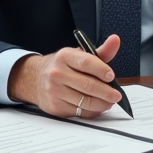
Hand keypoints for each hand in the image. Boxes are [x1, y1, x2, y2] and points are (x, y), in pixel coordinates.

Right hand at [7, 35, 123, 116]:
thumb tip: (115, 40)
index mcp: (64, 57)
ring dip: (102, 104)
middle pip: (87, 85)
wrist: (35, 79)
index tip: (111, 76)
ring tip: (109, 101)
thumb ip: (100, 52)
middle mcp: (57, 73)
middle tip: (116, 95)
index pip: (86, 62)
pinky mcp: (55, 106)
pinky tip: (97, 106)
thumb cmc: (63, 67)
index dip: (101, 69)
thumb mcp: (78, 55)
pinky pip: (79, 112)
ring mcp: (55, 91)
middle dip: (106, 92)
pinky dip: (92, 111)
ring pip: (85, 101)